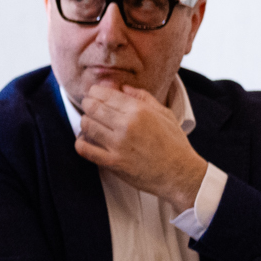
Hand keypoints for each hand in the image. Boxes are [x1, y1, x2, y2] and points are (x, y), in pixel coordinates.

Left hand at [76, 83, 208, 207]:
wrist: (179, 173)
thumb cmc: (174, 143)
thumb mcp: (164, 113)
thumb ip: (142, 97)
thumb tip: (123, 88)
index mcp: (139, 110)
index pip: (105, 94)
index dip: (95, 92)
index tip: (94, 94)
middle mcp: (126, 125)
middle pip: (92, 107)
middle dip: (88, 104)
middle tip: (89, 107)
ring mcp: (118, 144)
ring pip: (87, 125)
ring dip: (85, 122)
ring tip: (90, 124)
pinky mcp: (113, 162)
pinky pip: (86, 149)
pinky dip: (80, 143)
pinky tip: (84, 141)